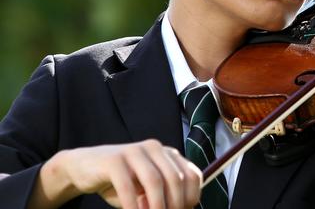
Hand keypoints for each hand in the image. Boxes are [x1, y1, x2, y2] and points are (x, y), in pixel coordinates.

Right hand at [31, 140, 201, 208]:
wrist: (85, 168)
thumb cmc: (122, 183)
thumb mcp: (147, 191)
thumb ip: (164, 197)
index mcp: (168, 154)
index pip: (192, 175)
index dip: (192, 198)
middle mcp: (155, 148)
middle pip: (176, 178)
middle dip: (175, 205)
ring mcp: (134, 151)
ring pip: (155, 180)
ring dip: (157, 206)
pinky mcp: (114, 159)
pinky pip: (127, 185)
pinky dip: (132, 205)